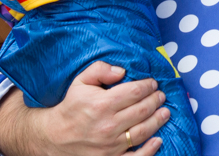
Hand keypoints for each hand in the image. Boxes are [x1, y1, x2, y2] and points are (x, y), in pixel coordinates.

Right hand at [0, 61, 168, 155]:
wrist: (53, 137)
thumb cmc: (71, 107)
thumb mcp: (80, 82)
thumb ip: (100, 70)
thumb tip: (122, 71)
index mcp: (102, 104)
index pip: (135, 92)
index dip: (148, 86)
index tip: (153, 83)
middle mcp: (108, 125)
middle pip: (143, 110)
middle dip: (156, 100)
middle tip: (161, 95)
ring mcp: (111, 144)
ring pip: (143, 131)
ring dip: (158, 120)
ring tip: (165, 112)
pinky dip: (150, 150)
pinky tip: (158, 140)